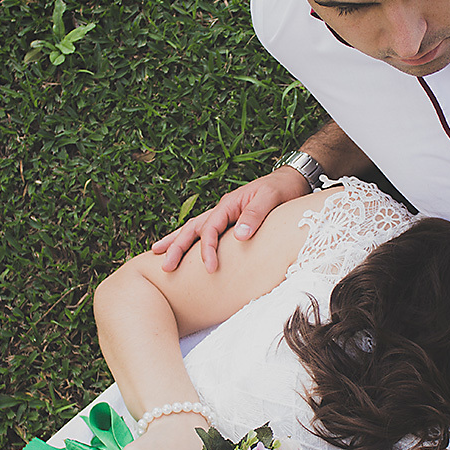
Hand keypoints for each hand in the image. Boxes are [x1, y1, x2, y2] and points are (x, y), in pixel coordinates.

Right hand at [151, 167, 310, 272]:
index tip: (210, 268)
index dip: (207, 249)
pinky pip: (205, 232)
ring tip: (158, 255)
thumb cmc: (282, 190)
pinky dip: (191, 240)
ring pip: (194, 229)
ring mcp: (224, 215)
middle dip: (176, 247)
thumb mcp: (271, 199)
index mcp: (228, 204)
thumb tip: (238, 236)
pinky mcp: (230, 222)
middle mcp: (222, 209)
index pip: (209, 229)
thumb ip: (254, 216)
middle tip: (165, 267)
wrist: (292, 180)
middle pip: (192, 229)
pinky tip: (183, 249)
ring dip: (176, 242)